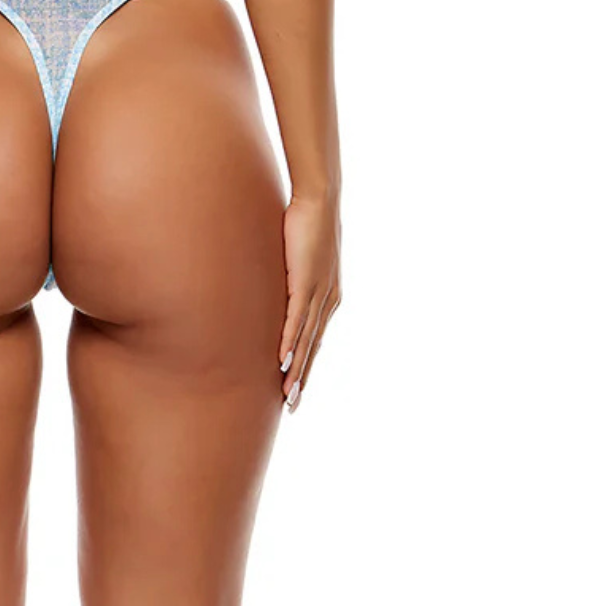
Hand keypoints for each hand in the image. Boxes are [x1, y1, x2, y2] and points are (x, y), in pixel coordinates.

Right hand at [278, 193, 340, 411]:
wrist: (320, 199)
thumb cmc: (307, 223)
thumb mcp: (298, 257)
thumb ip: (291, 275)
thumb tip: (277, 283)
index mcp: (328, 297)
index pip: (315, 339)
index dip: (306, 366)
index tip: (296, 388)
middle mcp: (328, 301)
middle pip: (314, 348)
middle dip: (303, 379)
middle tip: (293, 406)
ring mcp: (319, 293)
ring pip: (308, 340)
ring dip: (297, 369)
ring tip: (288, 393)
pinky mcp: (307, 283)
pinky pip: (298, 319)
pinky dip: (291, 341)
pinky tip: (284, 360)